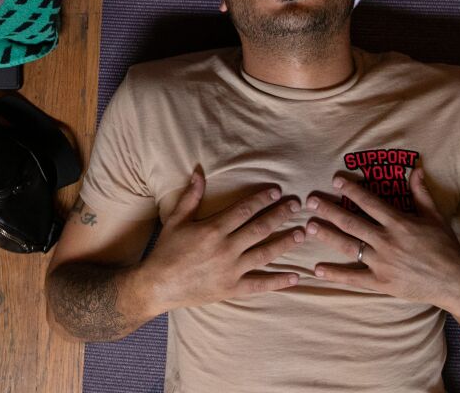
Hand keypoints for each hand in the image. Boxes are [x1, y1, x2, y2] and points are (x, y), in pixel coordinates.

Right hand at [141, 171, 303, 311]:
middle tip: (297, 205)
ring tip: (302, 233)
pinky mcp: (232, 289)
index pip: (244, 210)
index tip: (277, 191)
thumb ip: (191, 195)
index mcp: (213, 229)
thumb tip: (199, 170)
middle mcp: (226, 249)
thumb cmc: (165, 250)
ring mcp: (231, 270)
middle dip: (280, 215)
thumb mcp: (176, 219)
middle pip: (260, 228)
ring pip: (265, 253)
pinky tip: (296, 276)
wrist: (157, 286)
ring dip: (285, 242)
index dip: (262, 199)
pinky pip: (260, 285)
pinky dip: (279, 281)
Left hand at [305, 169, 459, 308]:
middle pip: (352, 222)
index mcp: (400, 223)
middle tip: (310, 201)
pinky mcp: (381, 284)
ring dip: (328, 236)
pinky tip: (317, 269)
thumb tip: (416, 169)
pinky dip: (335, 275)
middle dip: (329, 210)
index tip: (335, 180)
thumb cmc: (446, 248)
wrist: (455, 282)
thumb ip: (421, 193)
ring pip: (349, 247)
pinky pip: (354, 279)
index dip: (351, 190)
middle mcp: (387, 242)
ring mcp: (382, 264)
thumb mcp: (435, 217)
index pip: (369, 202)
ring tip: (309, 227)